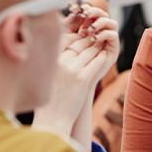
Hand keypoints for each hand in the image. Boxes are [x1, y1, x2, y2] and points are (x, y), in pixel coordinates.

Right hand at [32, 5, 118, 139]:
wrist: (53, 119)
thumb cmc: (49, 99)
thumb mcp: (48, 76)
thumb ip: (55, 62)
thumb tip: (62, 49)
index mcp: (50, 60)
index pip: (65, 39)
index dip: (75, 34)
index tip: (80, 32)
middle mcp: (60, 62)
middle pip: (79, 43)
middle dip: (88, 38)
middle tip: (95, 34)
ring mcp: (72, 70)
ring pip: (89, 50)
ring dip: (97, 46)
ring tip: (101, 43)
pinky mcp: (83, 79)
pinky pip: (96, 62)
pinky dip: (101, 57)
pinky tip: (104, 55)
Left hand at [64, 4, 119, 84]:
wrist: (76, 78)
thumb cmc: (69, 60)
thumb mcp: (66, 39)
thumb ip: (68, 25)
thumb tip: (72, 8)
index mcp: (89, 28)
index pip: (92, 13)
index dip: (87, 8)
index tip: (79, 8)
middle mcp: (100, 32)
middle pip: (103, 15)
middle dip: (95, 12)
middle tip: (86, 14)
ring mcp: (108, 40)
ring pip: (111, 22)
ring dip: (101, 22)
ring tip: (90, 29)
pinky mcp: (113, 48)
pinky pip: (114, 34)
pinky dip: (105, 33)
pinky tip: (95, 38)